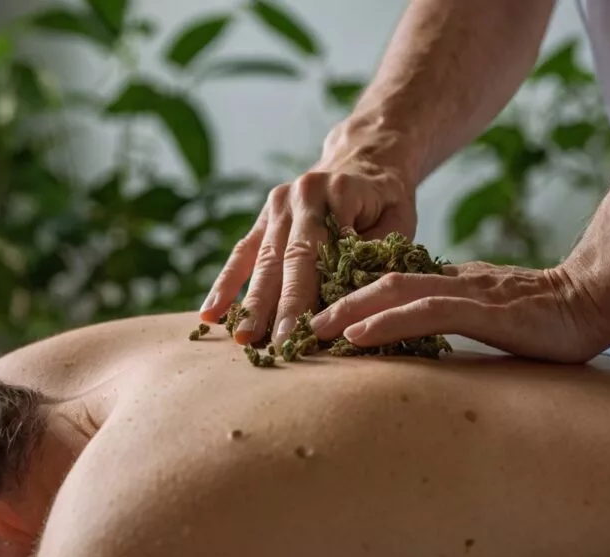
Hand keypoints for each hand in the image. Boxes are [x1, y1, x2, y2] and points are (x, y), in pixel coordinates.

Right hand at [200, 146, 416, 346]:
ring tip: (243, 339)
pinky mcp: (263, 217)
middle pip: (288, 257)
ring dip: (252, 301)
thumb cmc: (385, 200)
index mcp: (338, 192)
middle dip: (280, 305)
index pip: (324, 250)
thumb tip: (354, 295)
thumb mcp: (399, 219)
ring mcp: (277, 205)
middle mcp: (302, 195)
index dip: (317, 291)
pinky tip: (210, 314)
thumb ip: (378, 252)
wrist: (363, 158)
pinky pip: (242, 253)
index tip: (312, 329)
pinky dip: (226, 284)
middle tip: (275, 345)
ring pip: (262, 259)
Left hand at [308, 261, 609, 362]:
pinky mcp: (484, 309)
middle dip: (336, 301)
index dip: (351, 297)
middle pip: (382, 282)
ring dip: (350, 310)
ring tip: (314, 330)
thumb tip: (421, 336)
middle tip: (298, 323)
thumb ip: (459, 318)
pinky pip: (426, 312)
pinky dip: (387, 321)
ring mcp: (468, 293)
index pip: (392, 285)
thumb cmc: (548, 318)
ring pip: (396, 293)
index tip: (316, 316)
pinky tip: (358, 335)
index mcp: (453, 283)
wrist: (596, 301)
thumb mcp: (492, 316)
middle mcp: (453, 282)